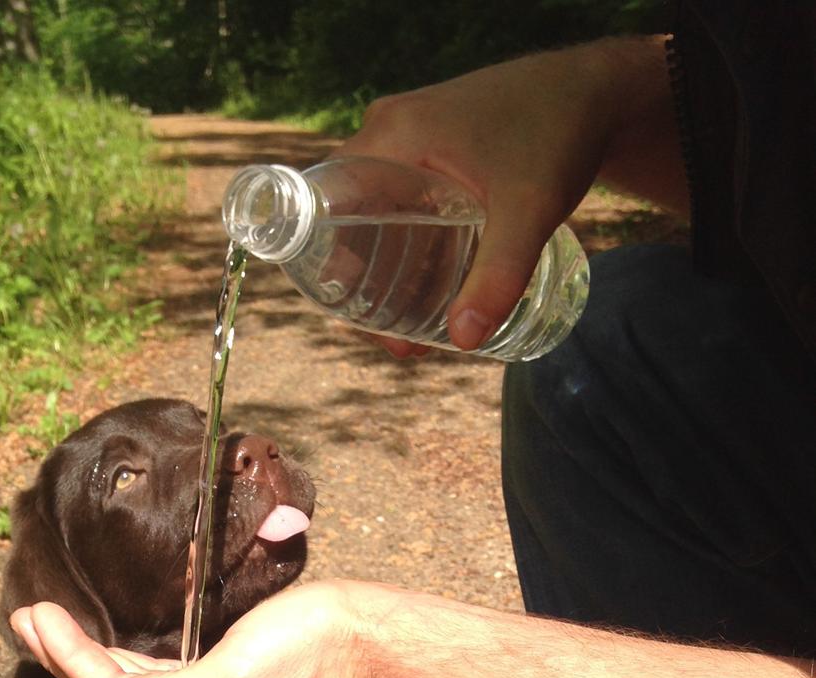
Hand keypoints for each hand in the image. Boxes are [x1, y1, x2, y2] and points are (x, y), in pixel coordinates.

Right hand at [340, 37, 678, 349]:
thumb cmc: (559, 136)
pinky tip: (428, 283)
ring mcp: (409, 133)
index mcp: (392, 136)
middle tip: (391, 336)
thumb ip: (497, 276)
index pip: (327, 203)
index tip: (353, 313)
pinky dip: (406, 240)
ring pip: (376, 210)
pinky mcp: (432, 143)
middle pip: (350, 214)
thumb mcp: (527, 212)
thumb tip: (463, 340)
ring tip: (411, 325)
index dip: (330, 261)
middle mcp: (389, 130)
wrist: (596, 91)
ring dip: (386, 265)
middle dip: (363, 277)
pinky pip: (399, 198)